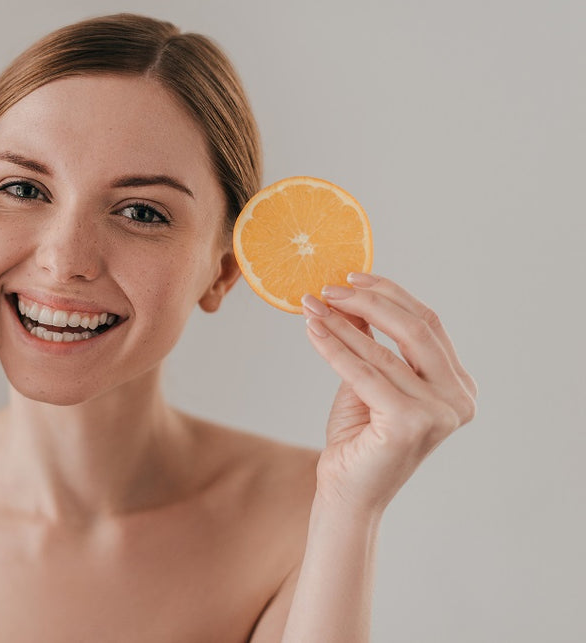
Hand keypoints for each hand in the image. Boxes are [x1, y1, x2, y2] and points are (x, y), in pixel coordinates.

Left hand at [300, 273, 476, 513]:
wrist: (348, 493)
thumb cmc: (359, 438)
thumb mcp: (368, 379)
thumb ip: (370, 341)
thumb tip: (350, 294)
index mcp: (458, 385)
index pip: (427, 323)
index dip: (389, 294)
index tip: (351, 277)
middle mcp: (459, 399)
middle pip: (415, 329)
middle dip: (368, 302)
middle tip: (329, 288)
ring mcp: (440, 414)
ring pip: (384, 352)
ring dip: (342, 323)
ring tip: (311, 306)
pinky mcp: (409, 424)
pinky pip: (364, 374)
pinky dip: (335, 348)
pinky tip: (313, 330)